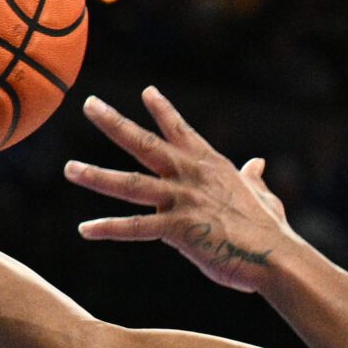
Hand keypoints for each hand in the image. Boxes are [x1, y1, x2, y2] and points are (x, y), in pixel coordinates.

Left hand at [67, 88, 297, 292]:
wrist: (277, 256)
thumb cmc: (271, 231)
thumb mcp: (263, 196)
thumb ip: (253, 178)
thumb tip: (257, 163)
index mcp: (213, 166)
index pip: (183, 131)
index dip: (164, 110)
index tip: (147, 91)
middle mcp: (193, 176)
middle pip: (145, 144)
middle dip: (115, 123)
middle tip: (89, 104)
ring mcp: (184, 200)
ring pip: (130, 184)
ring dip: (97, 175)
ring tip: (70, 169)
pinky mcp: (179, 228)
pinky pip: (136, 227)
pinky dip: (109, 229)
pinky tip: (85, 229)